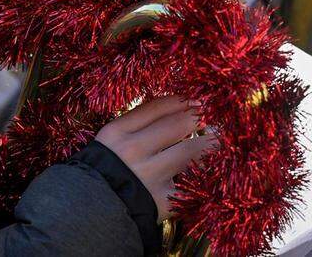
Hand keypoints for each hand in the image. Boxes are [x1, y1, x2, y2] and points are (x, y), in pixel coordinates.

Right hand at [95, 96, 216, 220]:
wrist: (91, 212)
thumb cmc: (104, 170)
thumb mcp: (111, 140)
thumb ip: (137, 124)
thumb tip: (176, 108)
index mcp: (117, 131)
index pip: (156, 107)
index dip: (180, 101)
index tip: (196, 100)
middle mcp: (133, 150)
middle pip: (175, 125)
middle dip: (198, 118)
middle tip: (211, 115)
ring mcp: (149, 175)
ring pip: (189, 151)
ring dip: (208, 142)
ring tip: (219, 138)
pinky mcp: (162, 198)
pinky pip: (189, 182)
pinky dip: (203, 175)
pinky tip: (213, 169)